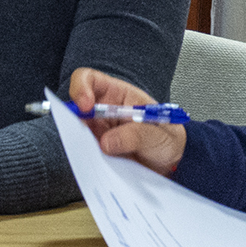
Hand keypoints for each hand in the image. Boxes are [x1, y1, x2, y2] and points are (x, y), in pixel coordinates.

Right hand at [67, 66, 185, 175]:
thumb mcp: (159, 133)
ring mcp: (98, 133)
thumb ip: (137, 135)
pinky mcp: (97, 152)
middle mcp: (102, 112)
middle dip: (75, 121)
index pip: (90, 80)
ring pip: (76, 134)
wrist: (170, 164)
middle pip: (75, 109)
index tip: (85, 105)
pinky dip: (89, 160)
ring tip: (104, 156)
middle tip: (86, 137)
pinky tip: (104, 166)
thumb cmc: (166, 138)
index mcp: (118, 95)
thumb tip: (107, 142)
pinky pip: (85, 154)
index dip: (81, 87)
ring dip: (83, 144)